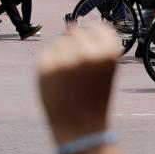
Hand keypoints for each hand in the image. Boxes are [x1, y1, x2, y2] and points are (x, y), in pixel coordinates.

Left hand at [38, 24, 119, 144]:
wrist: (80, 128)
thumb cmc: (95, 97)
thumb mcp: (105, 68)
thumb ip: (94, 45)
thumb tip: (70, 25)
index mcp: (108, 54)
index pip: (100, 27)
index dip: (97, 39)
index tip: (95, 55)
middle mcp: (87, 54)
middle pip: (78, 32)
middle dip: (78, 47)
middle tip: (80, 73)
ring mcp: (65, 60)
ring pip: (61, 42)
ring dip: (64, 55)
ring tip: (70, 79)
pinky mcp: (46, 67)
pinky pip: (47, 53)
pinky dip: (51, 65)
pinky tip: (58, 81)